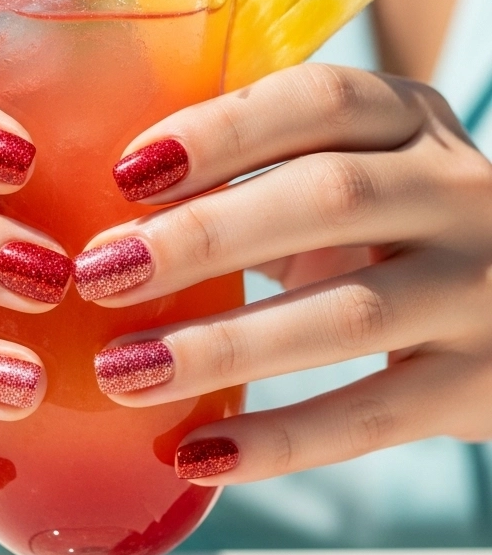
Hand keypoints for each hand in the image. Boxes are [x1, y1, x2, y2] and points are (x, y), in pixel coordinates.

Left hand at [74, 64, 491, 485]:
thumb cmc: (393, 233)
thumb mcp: (353, 175)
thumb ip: (261, 175)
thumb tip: (105, 213)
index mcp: (411, 121)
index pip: (322, 100)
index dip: (222, 130)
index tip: (127, 173)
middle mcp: (459, 192)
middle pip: (329, 198)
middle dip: (203, 236)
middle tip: (100, 273)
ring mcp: (479, 289)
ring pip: (346, 315)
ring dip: (223, 347)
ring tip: (122, 371)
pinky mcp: (481, 383)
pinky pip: (370, 418)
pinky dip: (279, 441)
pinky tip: (196, 454)